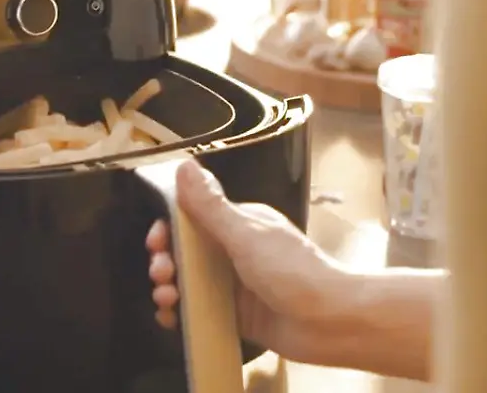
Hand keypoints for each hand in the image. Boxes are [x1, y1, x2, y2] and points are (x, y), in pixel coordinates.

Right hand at [146, 161, 348, 363]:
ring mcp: (236, 284)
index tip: (156, 241)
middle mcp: (236, 250)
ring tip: (166, 300)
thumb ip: (212, 206)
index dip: (169, 228)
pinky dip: (182, 313)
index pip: (194, 218)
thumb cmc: (292, 271)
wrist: (331, 322)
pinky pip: (201, 310)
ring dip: (170, 287)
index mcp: (240, 224)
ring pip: (190, 282)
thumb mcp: (247, 235)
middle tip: (161, 274)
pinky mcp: (237, 315)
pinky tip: (172, 319)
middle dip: (166, 260)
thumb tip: (184, 164)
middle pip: (187, 251)